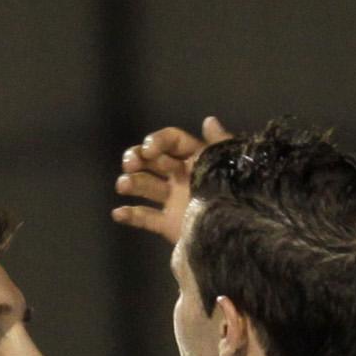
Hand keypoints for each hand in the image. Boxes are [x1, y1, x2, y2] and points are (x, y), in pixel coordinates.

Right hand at [112, 114, 230, 241]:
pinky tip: (118, 213)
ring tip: (123, 185)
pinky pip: (145, 218)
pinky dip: (130, 215)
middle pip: (152, 160)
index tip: (149, 150)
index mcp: (196, 159)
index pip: (171, 141)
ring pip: (145, 186)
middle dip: (137, 158)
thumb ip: (219, 143)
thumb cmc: (234, 194)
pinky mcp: (168, 225)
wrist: (236, 234)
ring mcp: (173, 201)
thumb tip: (209, 120)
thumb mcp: (230, 164)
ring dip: (131, 182)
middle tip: (129, 164)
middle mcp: (182, 176)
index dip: (157, 142)